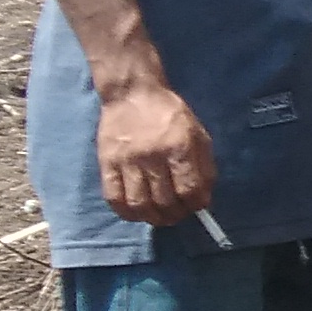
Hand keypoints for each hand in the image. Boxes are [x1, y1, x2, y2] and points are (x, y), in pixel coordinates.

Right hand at [95, 79, 217, 226]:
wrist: (132, 92)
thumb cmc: (169, 114)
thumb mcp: (197, 133)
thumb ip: (204, 166)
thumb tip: (204, 199)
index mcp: (179, 147)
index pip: (189, 190)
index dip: (195, 205)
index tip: (195, 207)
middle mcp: (153, 155)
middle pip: (165, 201)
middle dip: (176, 215)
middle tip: (177, 214)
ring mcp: (127, 161)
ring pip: (140, 204)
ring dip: (153, 218)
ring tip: (159, 216)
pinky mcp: (107, 163)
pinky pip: (114, 198)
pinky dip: (126, 212)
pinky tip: (136, 212)